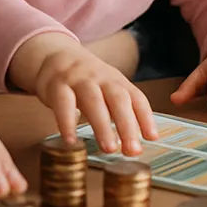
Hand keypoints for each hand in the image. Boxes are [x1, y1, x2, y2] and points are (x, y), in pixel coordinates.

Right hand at [7, 31, 158, 155]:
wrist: (54, 55)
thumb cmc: (85, 81)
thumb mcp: (107, 90)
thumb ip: (121, 113)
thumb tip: (138, 142)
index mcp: (117, 81)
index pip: (136, 97)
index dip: (145, 117)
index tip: (152, 138)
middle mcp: (101, 78)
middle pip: (118, 99)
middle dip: (127, 125)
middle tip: (132, 150)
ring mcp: (78, 80)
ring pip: (93, 101)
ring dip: (103, 126)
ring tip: (109, 149)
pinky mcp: (57, 85)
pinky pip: (63, 103)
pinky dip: (67, 122)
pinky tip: (71, 140)